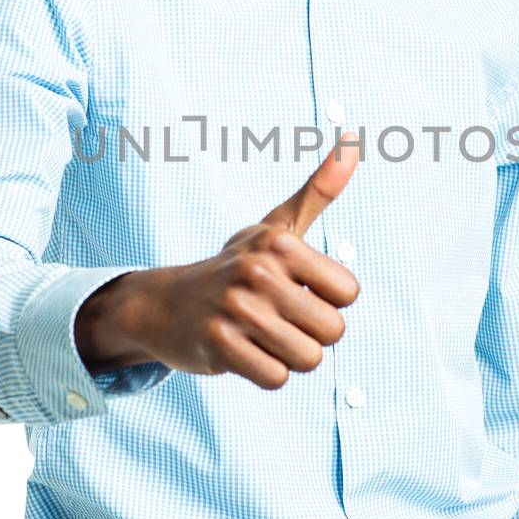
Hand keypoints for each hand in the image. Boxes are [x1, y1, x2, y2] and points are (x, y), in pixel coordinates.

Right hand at [75, 136, 360, 387]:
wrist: (165, 303)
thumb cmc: (236, 267)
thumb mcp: (276, 226)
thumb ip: (318, 190)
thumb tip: (353, 140)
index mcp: (280, 241)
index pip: (349, 294)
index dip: (328, 301)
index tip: (295, 290)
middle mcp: (258, 270)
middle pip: (333, 331)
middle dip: (310, 334)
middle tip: (276, 318)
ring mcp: (236, 308)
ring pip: (308, 359)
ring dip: (289, 357)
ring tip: (260, 335)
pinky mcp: (218, 345)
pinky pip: (276, 379)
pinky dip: (265, 373)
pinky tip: (243, 352)